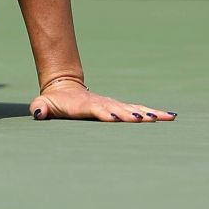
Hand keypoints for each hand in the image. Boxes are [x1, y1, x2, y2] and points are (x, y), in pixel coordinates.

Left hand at [29, 79, 174, 121]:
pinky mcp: (120, 107)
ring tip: (167, 117)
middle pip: (120, 109)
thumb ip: (40, 107)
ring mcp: (113, 104)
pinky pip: (139, 109)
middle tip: (146, 119)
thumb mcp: (43, 103)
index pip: (97, 110)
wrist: (65, 88)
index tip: (117, 118)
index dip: (106, 114)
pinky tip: (170, 116)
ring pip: (134, 108)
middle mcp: (102, 104)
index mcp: (84, 105)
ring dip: (149, 114)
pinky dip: (154, 113)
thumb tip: (38, 112)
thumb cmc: (53, 101)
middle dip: (132, 115)